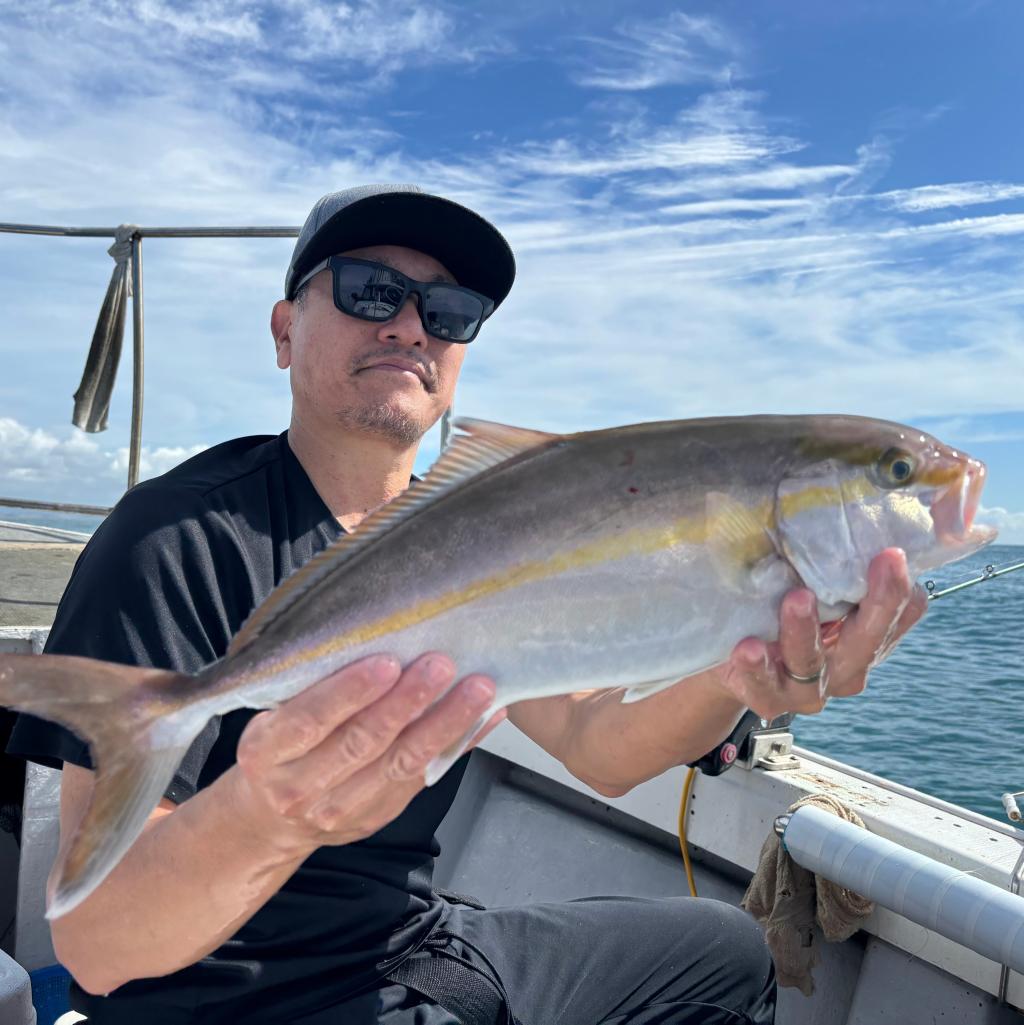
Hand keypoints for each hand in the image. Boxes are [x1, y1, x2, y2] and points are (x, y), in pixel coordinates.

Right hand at [230, 653, 503, 854]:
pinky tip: (486, 717)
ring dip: (444, 724)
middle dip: (407, 702)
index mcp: (268, 751)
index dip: (349, 692)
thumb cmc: (279, 748)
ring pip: (400, 764)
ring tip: (477, 689)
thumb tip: (377, 639)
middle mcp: (301, 786)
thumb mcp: (272, 717)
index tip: (387, 663)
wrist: (271, 820)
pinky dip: (459, 745)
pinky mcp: (377, 817)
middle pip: (362, 742)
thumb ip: (312, 689)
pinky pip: (424, 778)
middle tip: (441, 665)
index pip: (310, 720)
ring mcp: (340, 809)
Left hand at [716, 548, 927, 719]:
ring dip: (805, 631)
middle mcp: (845, 668)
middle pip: (867, 641)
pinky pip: (763, 685)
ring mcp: (808, 689)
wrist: (731, 665)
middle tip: (883, 561)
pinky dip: (756, 667)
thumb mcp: (809, 587)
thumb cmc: (778, 614)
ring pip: (813, 663)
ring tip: (797, 598)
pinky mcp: (768, 699)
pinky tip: (749, 648)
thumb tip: (843, 512)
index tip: (895, 552)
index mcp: (865, 638)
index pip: (899, 616)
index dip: (902, 589)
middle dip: (878, 601)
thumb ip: (829, 567)